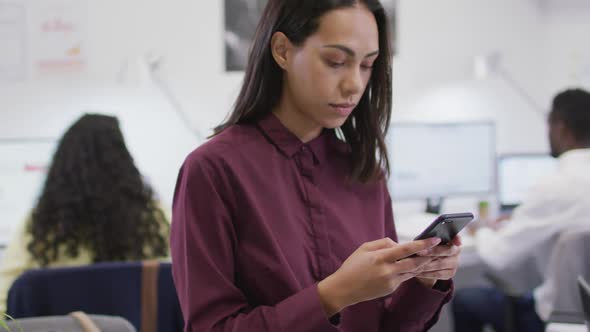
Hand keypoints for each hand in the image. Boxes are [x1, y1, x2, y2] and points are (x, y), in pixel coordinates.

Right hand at [318, 237, 440, 315]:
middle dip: (430, 255)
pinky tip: (418, 264)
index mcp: (380, 257)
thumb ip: (383, 243)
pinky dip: (411, 270)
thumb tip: (398, 243)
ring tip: (434, 255)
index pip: (406, 249)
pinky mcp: (391, 289)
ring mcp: (390, 282)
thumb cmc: (353, 265)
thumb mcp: (365, 248)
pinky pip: (405, 277)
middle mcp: (387, 270)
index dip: (423, 243)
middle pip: (415, 262)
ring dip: (424, 263)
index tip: (435, 238)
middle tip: (441, 248)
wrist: (344, 289)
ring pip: (413, 271)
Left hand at [415, 236, 461, 286]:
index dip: (456, 239)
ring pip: (441, 263)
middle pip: (447, 251)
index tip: (449, 240)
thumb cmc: (426, 246)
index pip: (456, 237)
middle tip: (420, 252)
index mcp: (452, 239)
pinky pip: (438, 274)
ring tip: (414, 262)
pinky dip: (426, 273)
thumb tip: (421, 239)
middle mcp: (456, 251)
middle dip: (432, 251)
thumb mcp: (426, 240)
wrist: (426, 261)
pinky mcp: (450, 273)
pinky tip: (417, 271)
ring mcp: (455, 263)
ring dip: (427, 263)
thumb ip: (427, 239)